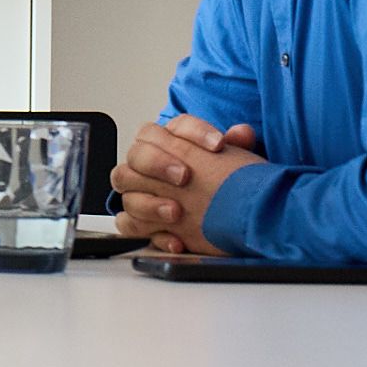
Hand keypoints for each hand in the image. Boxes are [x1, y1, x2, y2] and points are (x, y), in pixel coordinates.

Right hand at [111, 116, 263, 254]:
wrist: (223, 214)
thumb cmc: (223, 183)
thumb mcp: (234, 163)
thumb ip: (237, 145)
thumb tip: (242, 133)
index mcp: (172, 140)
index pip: (175, 126)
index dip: (195, 133)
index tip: (219, 145)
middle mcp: (149, 162)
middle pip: (137, 152)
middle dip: (158, 163)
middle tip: (184, 176)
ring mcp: (139, 189)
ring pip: (124, 184)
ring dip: (148, 200)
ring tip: (176, 212)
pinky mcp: (139, 220)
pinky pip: (127, 223)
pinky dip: (148, 231)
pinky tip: (175, 240)